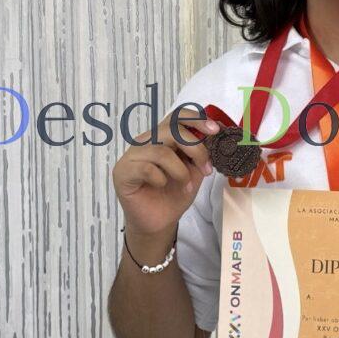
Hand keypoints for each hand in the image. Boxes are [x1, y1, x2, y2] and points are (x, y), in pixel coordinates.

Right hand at [111, 109, 217, 241]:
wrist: (159, 221)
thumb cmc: (174, 193)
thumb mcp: (194, 169)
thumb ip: (201, 152)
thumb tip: (215, 137)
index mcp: (163, 136)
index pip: (177, 116)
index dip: (197, 119)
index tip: (215, 131)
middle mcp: (146, 141)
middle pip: (171, 130)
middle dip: (195, 149)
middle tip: (206, 169)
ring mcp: (132, 156)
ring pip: (161, 152)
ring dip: (181, 171)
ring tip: (186, 186)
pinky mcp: (123, 172)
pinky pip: (146, 169)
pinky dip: (161, 179)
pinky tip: (163, 186)